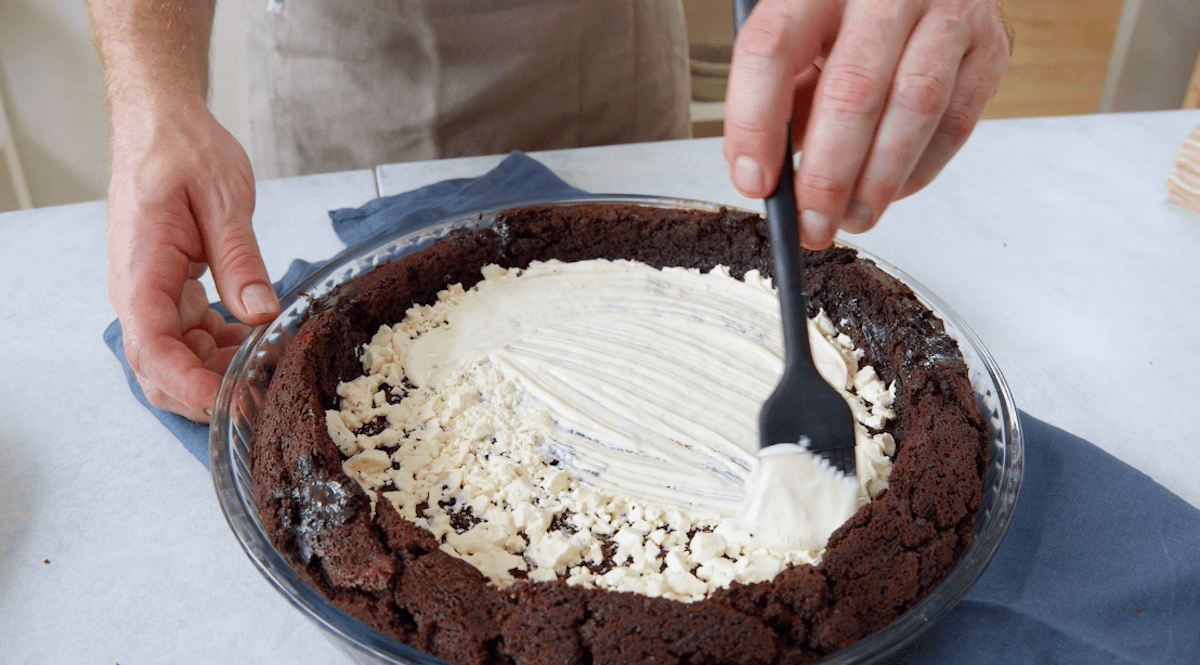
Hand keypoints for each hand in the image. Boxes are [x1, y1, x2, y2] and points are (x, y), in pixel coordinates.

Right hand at [105, 93, 277, 421]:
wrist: (162, 124)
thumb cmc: (182, 151)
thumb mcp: (223, 199)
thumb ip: (240, 259)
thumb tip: (262, 312)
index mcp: (141, 270)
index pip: (153, 349)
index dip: (190, 386)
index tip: (230, 405)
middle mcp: (138, 291)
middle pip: (160, 368)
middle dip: (207, 393)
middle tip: (264, 400)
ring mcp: (152, 294)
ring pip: (178, 358)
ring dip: (220, 371)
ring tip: (272, 367)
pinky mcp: (169, 291)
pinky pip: (191, 335)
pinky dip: (223, 347)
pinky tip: (259, 341)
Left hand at [722, 0, 1011, 247]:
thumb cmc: (852, 15)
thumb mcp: (804, 36)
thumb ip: (783, 95)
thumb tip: (762, 175)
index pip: (772, 48)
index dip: (756, 122)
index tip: (755, 181)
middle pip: (852, 88)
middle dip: (827, 174)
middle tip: (811, 224)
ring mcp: (948, 11)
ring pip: (913, 106)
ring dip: (877, 181)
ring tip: (851, 218)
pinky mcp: (990, 45)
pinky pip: (957, 121)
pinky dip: (919, 169)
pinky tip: (890, 191)